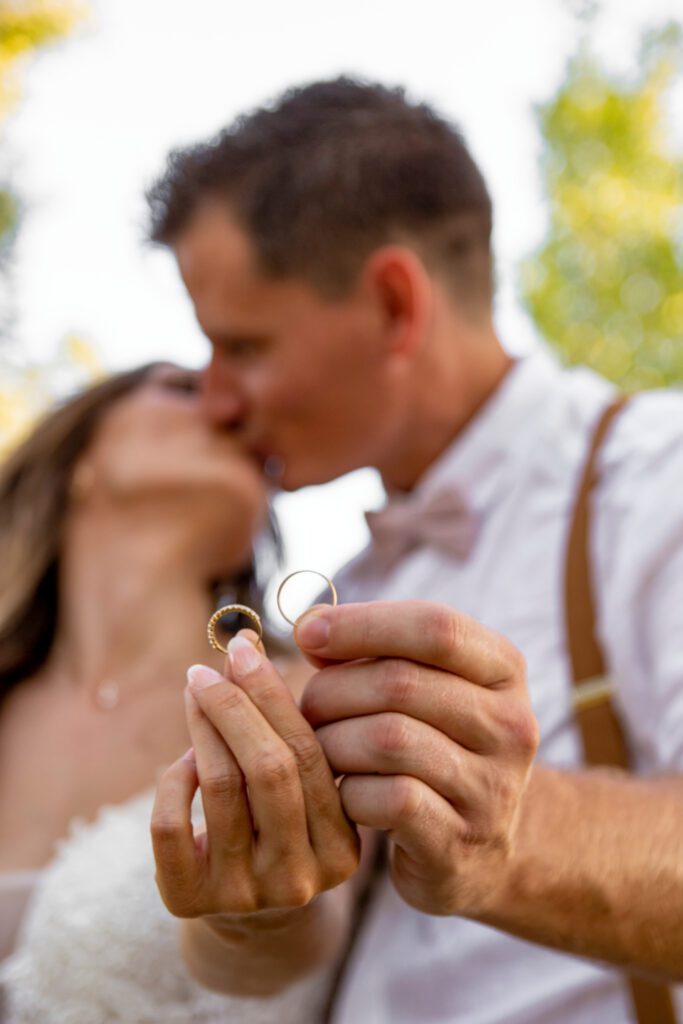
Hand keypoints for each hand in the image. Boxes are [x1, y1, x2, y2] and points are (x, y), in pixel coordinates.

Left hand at [151, 631, 359, 919]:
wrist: (251, 918)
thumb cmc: (281, 827)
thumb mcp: (305, 789)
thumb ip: (291, 727)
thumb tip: (246, 645)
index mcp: (343, 845)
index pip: (308, 753)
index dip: (272, 694)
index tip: (244, 647)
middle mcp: (301, 877)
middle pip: (268, 768)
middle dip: (233, 704)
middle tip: (208, 668)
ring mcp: (246, 894)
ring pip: (220, 786)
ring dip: (202, 726)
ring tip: (195, 694)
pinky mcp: (191, 902)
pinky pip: (171, 823)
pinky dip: (173, 777)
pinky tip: (186, 759)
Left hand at [297, 601, 538, 917]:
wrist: (476, 851)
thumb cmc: (430, 747)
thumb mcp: (420, 689)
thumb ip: (373, 652)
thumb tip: (310, 629)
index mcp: (505, 670)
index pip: (436, 626)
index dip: (362, 624)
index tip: (305, 632)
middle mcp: (512, 726)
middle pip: (401, 682)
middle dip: (333, 690)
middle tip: (304, 709)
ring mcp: (492, 789)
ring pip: (388, 739)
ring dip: (333, 741)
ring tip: (319, 750)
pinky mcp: (460, 842)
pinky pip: (389, 798)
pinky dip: (349, 792)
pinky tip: (342, 794)